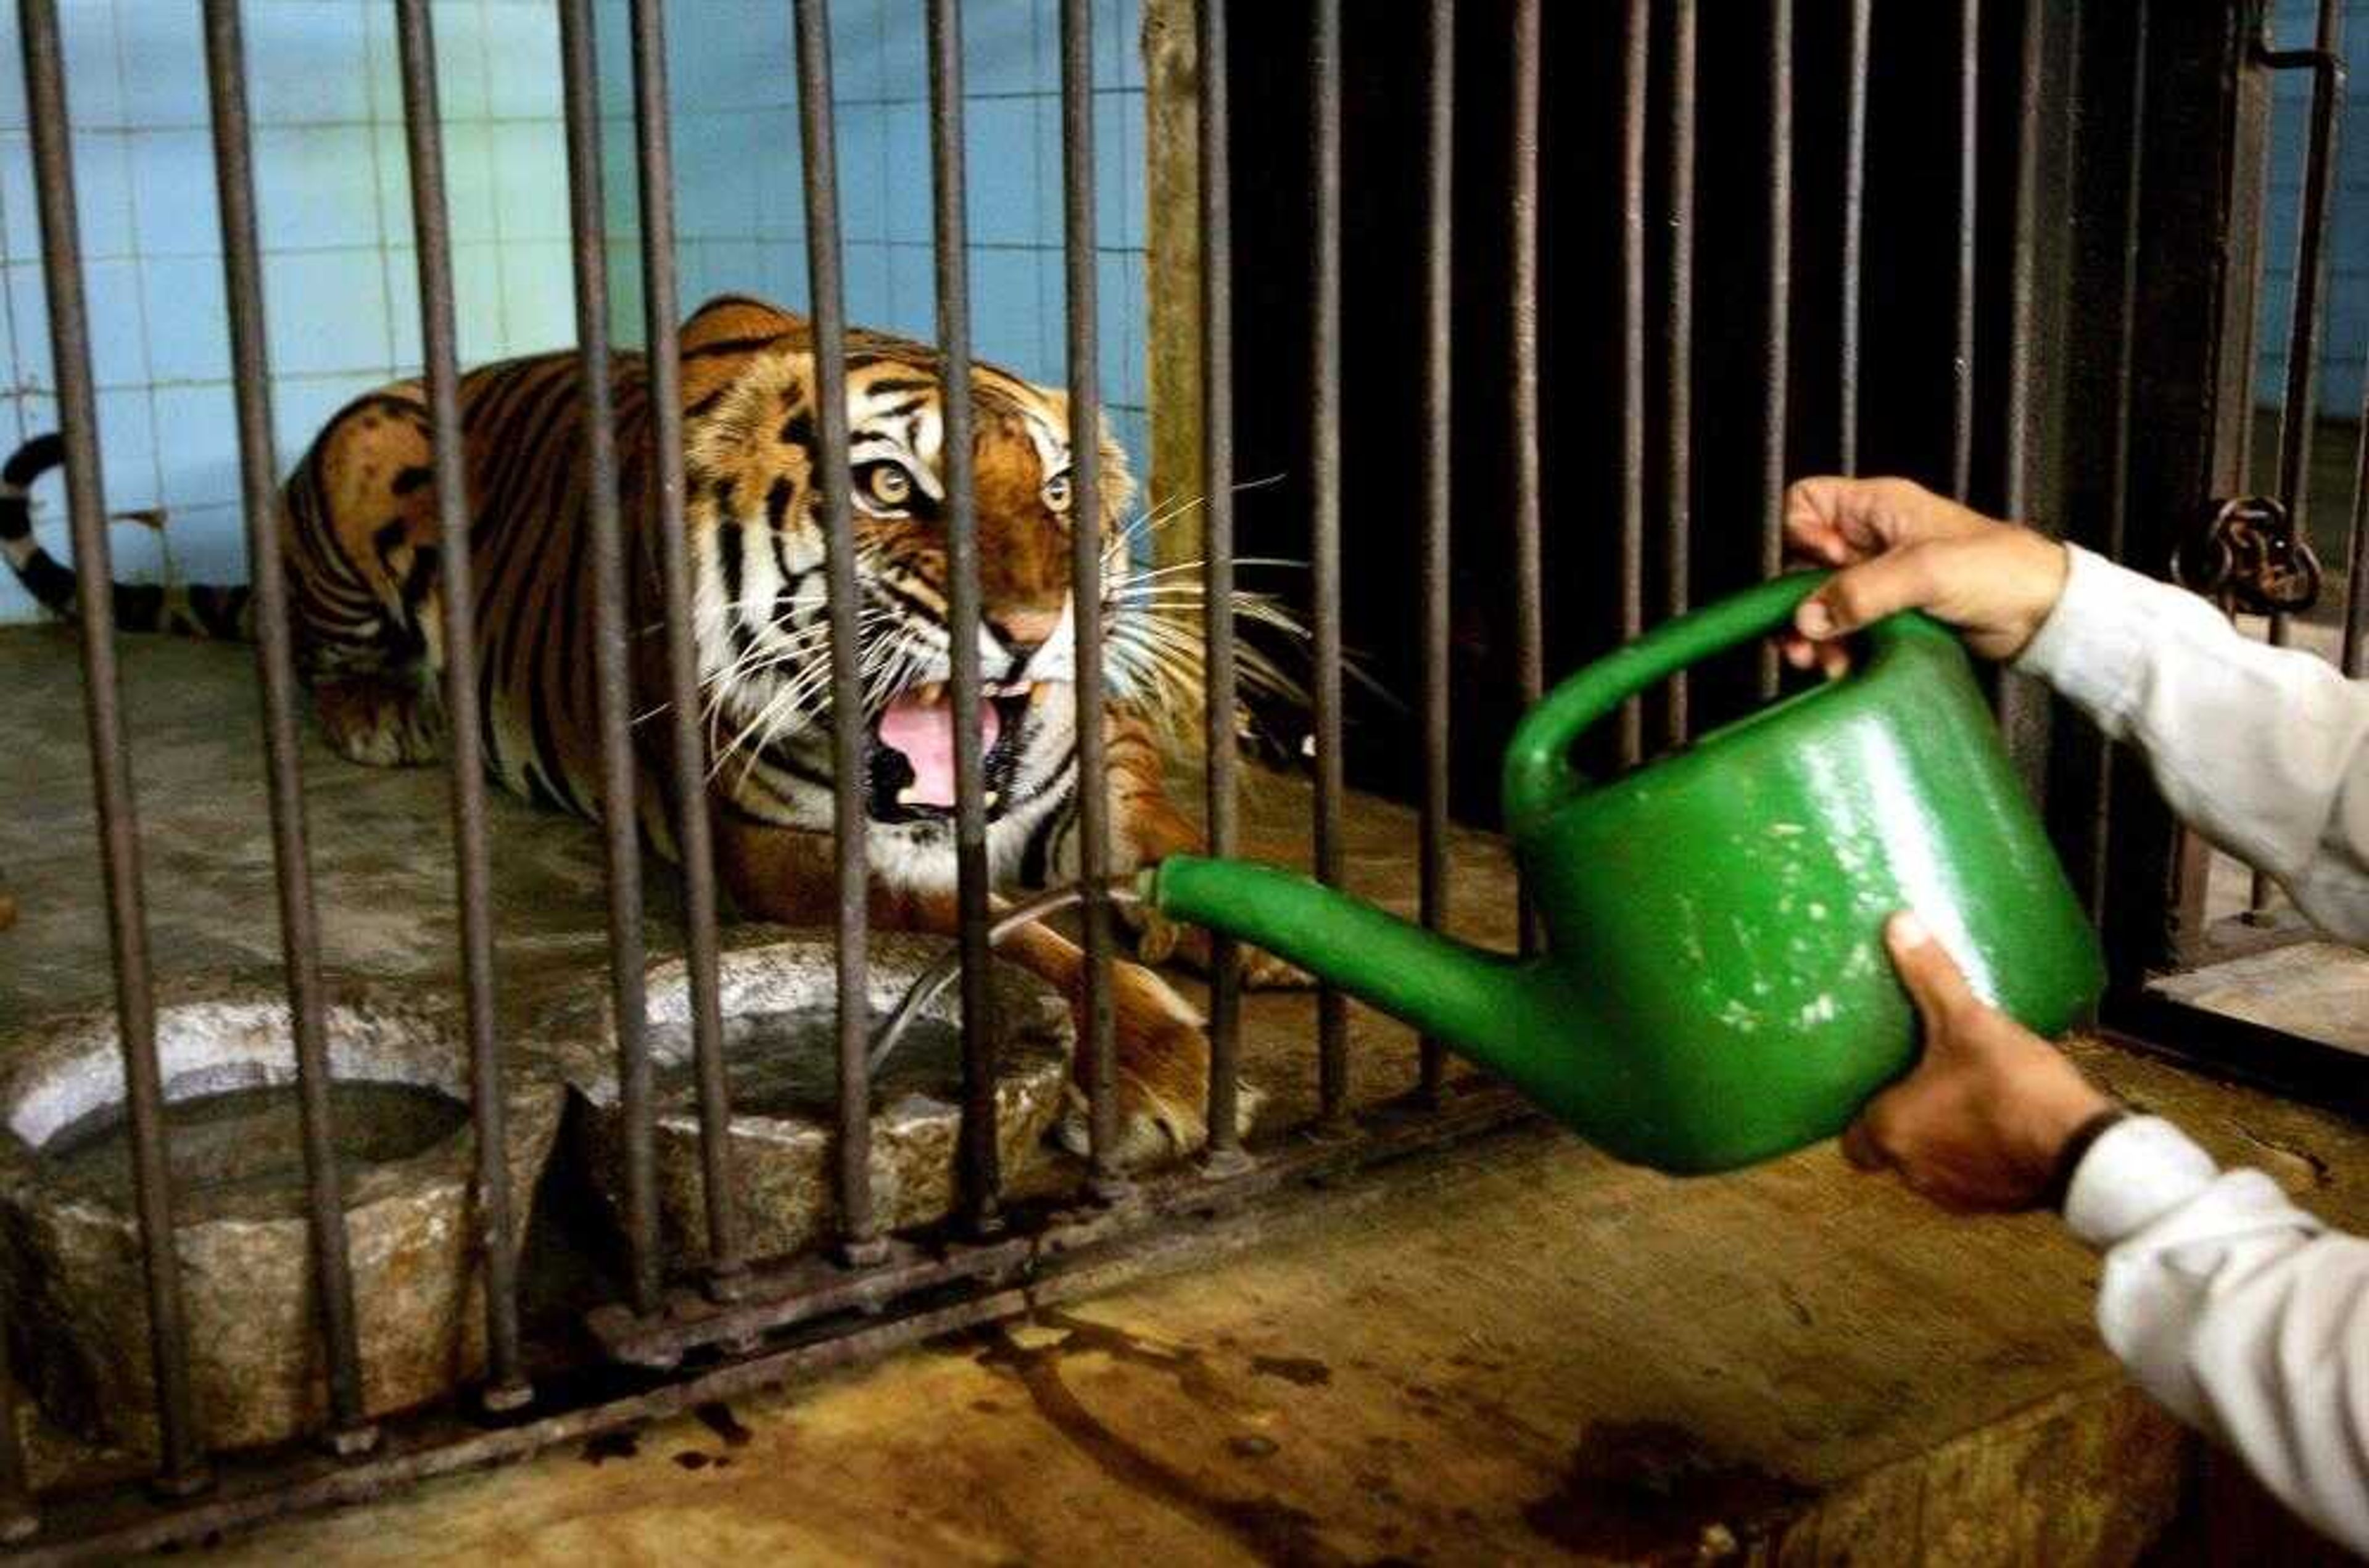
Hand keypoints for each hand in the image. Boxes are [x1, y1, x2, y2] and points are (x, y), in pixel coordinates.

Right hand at [1779, 476, 2071, 675]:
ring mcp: (1879, 577)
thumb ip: (1862, 592)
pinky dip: (1838, 648)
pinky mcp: (1889, 612)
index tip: (1826, 564)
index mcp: (1878, 507)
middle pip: (1803, 561)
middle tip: (1805, 636)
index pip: (1807, 502)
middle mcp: (1872, 538)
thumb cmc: (2002, 571)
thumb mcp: (1925, 572)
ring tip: (1822, 662)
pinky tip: (1842, 667)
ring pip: (1820, 600)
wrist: (2044, 614)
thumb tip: (1807, 616)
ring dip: (1815, 634)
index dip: (1802, 534)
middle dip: (1800, 602)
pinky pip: (1845, 627)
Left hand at [1841, 911, 2114, 1211]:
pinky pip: (1973, 1177)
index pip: (1853, 1141)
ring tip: (1963, 1097)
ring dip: (1943, 1138)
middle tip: (1923, 1083)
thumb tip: (1900, 925)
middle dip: (1905, 1120)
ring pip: (1932, 1166)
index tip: (1880, 1088)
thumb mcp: (1967, 1021)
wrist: (2083, 1152)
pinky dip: (1980, 1155)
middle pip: (1892, 1150)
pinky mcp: (1997, 1204)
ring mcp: (1956, 1194)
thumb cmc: (2013, 1088)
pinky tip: (2001, 1122)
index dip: (1862, 1116)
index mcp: (1891, 1133)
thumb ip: (1930, 976)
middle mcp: (1914, 1172)